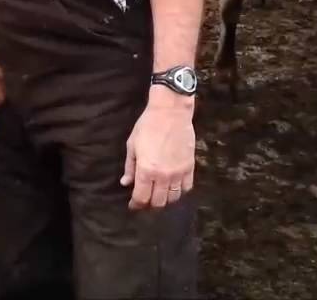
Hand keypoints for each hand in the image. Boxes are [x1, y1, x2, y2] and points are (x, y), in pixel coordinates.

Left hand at [120, 92, 195, 209]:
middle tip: (145, 200)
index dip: (136, 204)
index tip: (133, 205)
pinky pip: (187, 187)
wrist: (171, 112)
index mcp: (146, 170)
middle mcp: (163, 175)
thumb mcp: (132, 145)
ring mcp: (179, 172)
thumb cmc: (147, 126)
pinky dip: (180, 191)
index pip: (141, 198)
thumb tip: (125, 183)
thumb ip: (129, 167)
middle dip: (150, 204)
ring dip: (165, 199)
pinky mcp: (190, 167)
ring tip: (159, 194)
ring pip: (173, 198)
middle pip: (158, 202)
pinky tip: (173, 187)